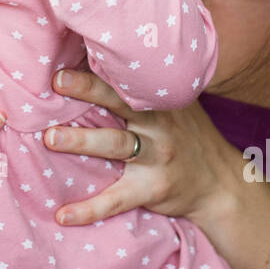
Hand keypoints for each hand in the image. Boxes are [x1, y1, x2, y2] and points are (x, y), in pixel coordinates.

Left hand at [43, 67, 237, 225]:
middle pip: (120, 102)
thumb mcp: (175, 105)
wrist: (221, 183)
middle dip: (88, 90)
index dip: (101, 64)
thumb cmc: (186, 135)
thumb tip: (95, 57)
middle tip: (57, 82)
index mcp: (158, 100)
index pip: (127, 77)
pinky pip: (117, 200)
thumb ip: (144, 88)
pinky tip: (63, 215)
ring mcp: (156, 156)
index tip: (72, 53)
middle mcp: (158, 123)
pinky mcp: (152, 188)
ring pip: (116, 145)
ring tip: (49, 138)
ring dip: (81, 141)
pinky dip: (89, 209)